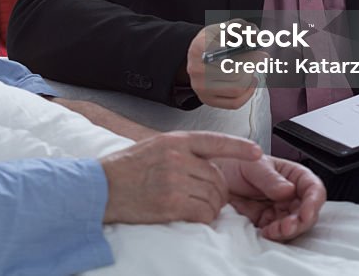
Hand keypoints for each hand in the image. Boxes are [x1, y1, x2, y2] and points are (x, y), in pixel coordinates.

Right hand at [100, 131, 261, 224]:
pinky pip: (203, 213)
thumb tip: (209, 165)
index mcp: (174, 141)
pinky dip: (203, 217)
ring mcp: (175, 181)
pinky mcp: (171, 203)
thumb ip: (182, 151)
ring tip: (195, 207)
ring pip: (213, 197)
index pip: (215, 141)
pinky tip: (190, 215)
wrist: (101, 187)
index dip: (239, 147)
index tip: (257, 153)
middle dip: (218, 191)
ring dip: (210, 207)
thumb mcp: (154, 146)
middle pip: (218, 177)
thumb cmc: (125, 168)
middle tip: (205, 197)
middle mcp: (177, 157)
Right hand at [186, 21, 265, 108]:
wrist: (196, 55)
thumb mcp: (224, 27)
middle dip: (252, 67)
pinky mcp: (207, 99)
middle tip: (260, 59)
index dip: (250, 58)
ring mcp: (201, 87)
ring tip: (253, 71)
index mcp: (200, 48)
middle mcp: (197, 69)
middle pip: (235, 75)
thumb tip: (257, 36)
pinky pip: (234, 103)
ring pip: (237, 90)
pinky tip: (250, 83)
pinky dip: (248, 94)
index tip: (261, 54)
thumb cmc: (212, 41)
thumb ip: (241, 28)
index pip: (230, 58)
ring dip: (250, 80)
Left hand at [216, 156, 325, 240]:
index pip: (313, 189)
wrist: (213, 176)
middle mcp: (291, 193)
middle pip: (307, 212)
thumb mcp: (253, 166)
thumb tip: (288, 191)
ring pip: (294, 225)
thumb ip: (270, 179)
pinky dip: (274, 235)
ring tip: (274, 231)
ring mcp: (280, 209)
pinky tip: (265, 233)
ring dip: (287, 231)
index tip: (306, 213)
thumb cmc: (235, 163)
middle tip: (287, 227)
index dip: (313, 202)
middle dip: (300, 222)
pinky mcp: (267, 221)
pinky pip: (277, 232)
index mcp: (293, 175)